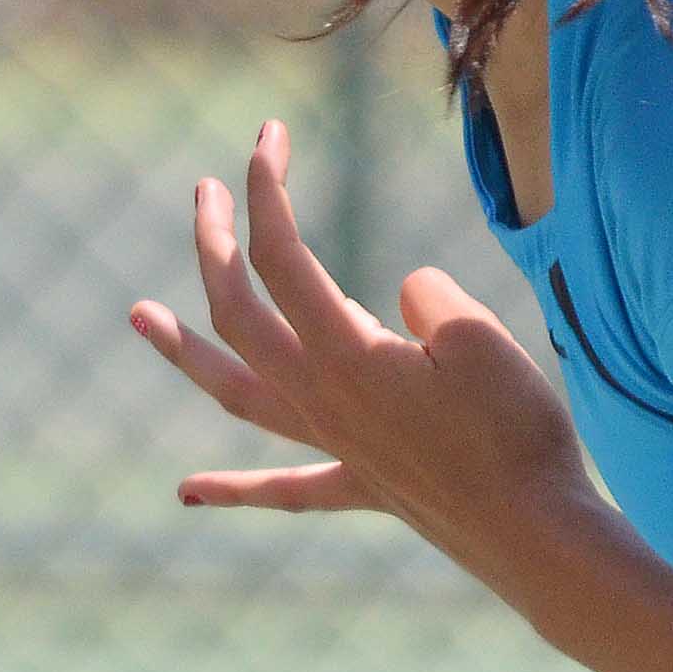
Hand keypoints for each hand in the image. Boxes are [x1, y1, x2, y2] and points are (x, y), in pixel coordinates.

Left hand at [129, 119, 608, 594]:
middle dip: (214, 244)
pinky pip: (283, 487)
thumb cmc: (515, 432)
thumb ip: (427, 300)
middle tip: (204, 190)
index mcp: (344, 351)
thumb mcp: (479, 338)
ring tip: (138, 315)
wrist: (534, 534)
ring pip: (234, 390)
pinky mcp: (360, 484)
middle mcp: (319, 398)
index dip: (266, 189)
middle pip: (237, 311)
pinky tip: (184, 490)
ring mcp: (332, 445)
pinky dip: (230, 487)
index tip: (266, 137)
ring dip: (182, 351)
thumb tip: (398, 298)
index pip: (280, 255)